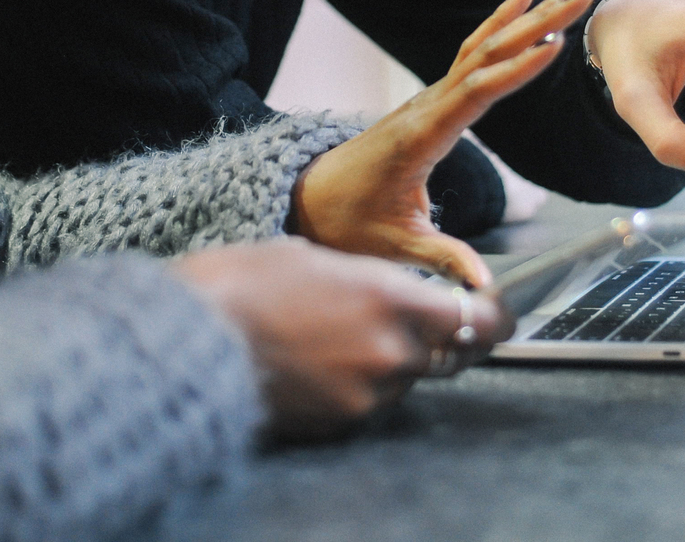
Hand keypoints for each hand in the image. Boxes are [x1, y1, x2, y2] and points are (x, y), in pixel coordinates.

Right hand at [172, 237, 512, 438]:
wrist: (188, 340)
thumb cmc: (241, 284)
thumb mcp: (315, 258)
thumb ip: (371, 281)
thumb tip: (394, 294)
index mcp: (388, 297)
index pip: (474, 317)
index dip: (492, 316)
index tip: (497, 313)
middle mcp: (388, 351)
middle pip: (441, 353)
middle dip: (425, 337)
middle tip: (387, 319)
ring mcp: (365, 395)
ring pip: (400, 380)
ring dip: (384, 363)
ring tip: (329, 338)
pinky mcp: (338, 425)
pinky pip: (366, 404)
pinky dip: (352, 387)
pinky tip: (313, 363)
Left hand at [287, 0, 597, 287]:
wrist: (311, 200)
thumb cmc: (350, 222)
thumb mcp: (396, 247)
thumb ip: (443, 260)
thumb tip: (483, 288)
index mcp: (420, 137)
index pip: (474, 96)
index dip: (514, 71)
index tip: (553, 45)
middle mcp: (425, 107)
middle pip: (486, 56)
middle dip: (535, 23)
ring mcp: (429, 99)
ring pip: (481, 48)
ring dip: (526, 17)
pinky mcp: (433, 100)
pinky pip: (470, 55)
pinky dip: (499, 26)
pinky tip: (520, 1)